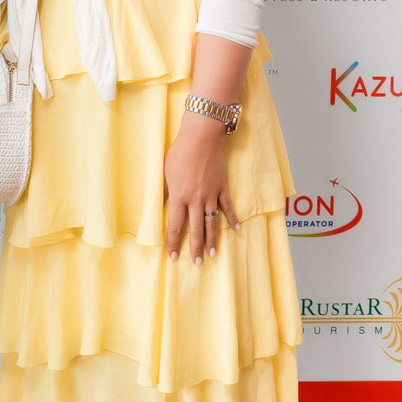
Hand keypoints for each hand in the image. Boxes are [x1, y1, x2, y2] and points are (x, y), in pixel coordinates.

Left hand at [164, 118, 239, 266]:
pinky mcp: (222, 188)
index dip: (174, 242)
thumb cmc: (180, 152)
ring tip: (213, 255)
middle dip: (195, 248)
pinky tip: (237, 230)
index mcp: (179, 197)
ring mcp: (211, 195)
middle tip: (198, 263)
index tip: (174, 256)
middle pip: (195, 230)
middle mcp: (196, 200)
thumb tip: (164, 204)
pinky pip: (228, 207)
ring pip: (212, 223)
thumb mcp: (166, 173)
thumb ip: (167, 191)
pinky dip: (233, 219)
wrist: (201, 138)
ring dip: (212, 240)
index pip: (175, 226)